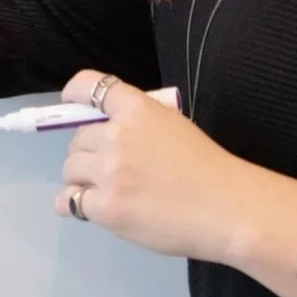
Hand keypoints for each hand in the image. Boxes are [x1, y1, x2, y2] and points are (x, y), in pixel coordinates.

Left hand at [53, 70, 258, 261]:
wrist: (228, 209)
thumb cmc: (209, 169)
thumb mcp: (175, 126)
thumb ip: (140, 126)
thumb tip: (110, 135)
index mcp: (138, 110)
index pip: (92, 88)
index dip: (76, 93)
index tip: (70, 101)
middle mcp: (117, 135)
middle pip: (77, 138)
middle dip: (87, 152)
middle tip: (108, 169)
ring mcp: (109, 172)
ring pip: (70, 169)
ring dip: (81, 178)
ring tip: (103, 191)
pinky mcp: (106, 207)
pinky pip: (69, 202)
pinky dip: (74, 205)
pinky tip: (91, 209)